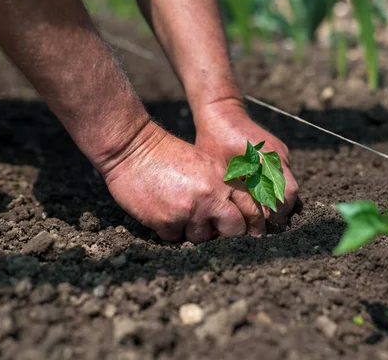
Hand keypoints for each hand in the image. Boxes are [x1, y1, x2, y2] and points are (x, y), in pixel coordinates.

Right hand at [99, 121, 263, 242]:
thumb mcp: (206, 163)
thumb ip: (224, 185)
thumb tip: (238, 214)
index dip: (254, 224)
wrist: (132, 149)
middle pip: (233, 230)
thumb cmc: (170, 154)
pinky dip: (171, 230)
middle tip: (218, 233)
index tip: (253, 234)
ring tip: (182, 214)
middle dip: (228, 236)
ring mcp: (189, 210)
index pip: (250, 208)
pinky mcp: (166, 221)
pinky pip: (175, 238)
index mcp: (223, 180)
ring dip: (194, 232)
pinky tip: (164, 213)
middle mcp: (210, 196)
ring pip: (202, 238)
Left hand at [195, 101, 298, 224]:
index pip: (285, 195)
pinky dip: (275, 188)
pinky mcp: (279, 152)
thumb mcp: (222, 169)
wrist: (222, 111)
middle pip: (291, 193)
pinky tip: (258, 194)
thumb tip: (246, 219)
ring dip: (278, 199)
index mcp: (267, 160)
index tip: (262, 225)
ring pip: (288, 185)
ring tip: (259, 211)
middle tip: (262, 223)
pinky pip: (283, 175)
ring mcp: (281, 153)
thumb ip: (238, 192)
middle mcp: (279, 157)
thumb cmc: (215, 140)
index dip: (276, 214)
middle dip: (280, 211)